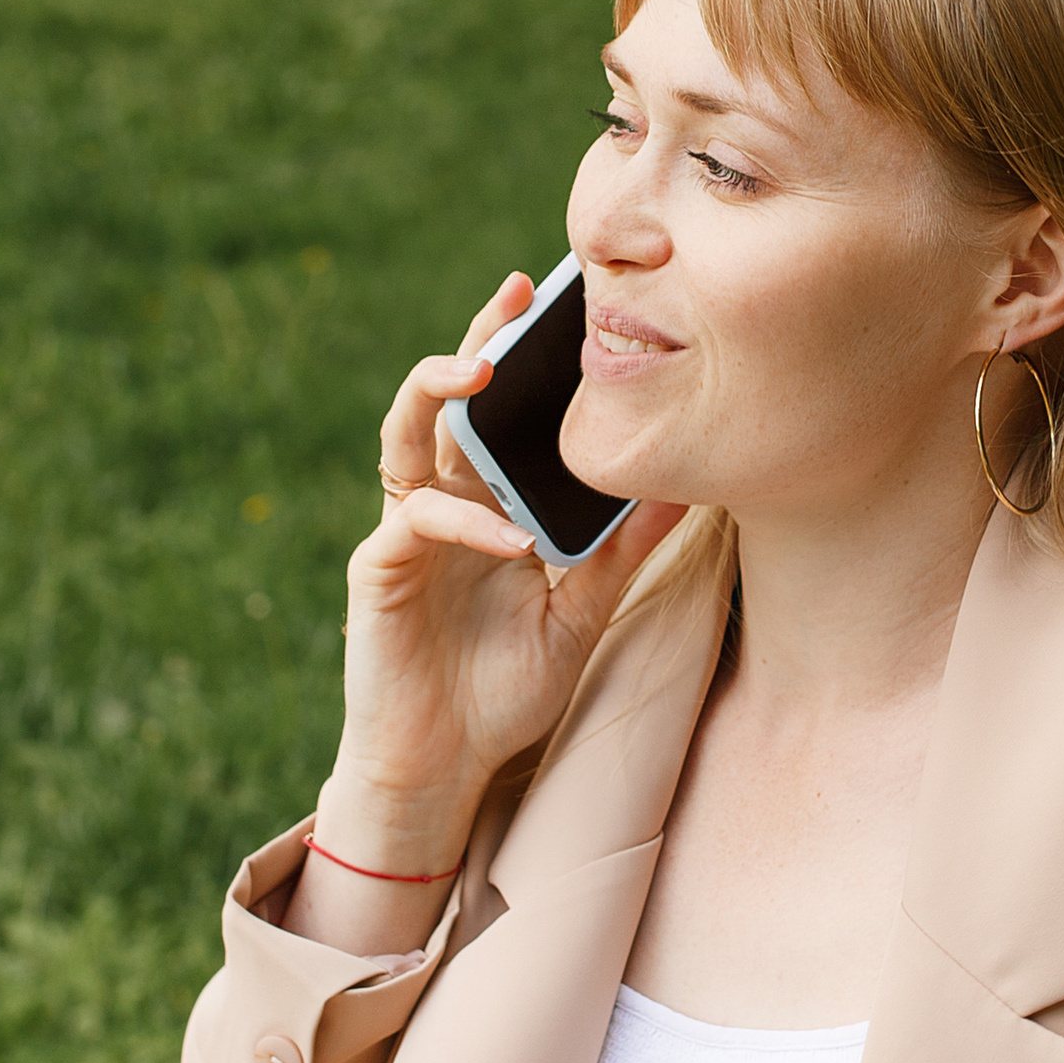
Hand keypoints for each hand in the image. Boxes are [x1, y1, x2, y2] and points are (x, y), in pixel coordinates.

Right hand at [288, 274, 682, 947]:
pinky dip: (467, 523)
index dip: (520, 358)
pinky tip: (515, 541)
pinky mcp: (379, 571)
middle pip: (447, 400)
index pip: (499, 414)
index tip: (564, 306)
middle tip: (517, 294)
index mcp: (483, 506)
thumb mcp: (581, 615)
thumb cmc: (505, 693)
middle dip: (478, 340)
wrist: (445, 768)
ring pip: (406, 435)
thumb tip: (684, 490)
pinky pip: (416, 522)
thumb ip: (619, 553)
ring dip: (438, 393)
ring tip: (481, 370)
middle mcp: (439, 505)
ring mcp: (404, 533)